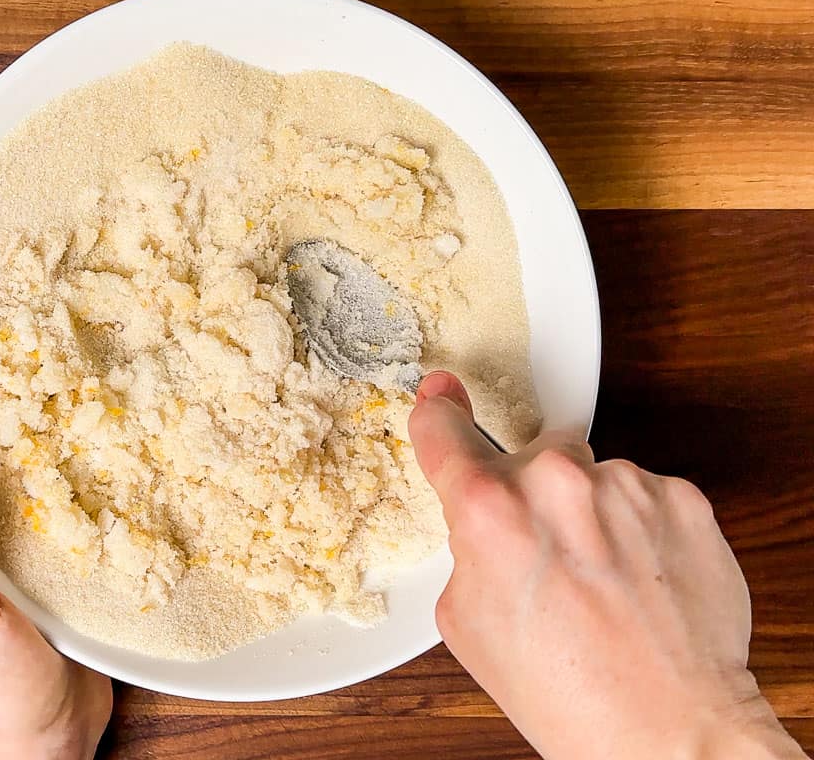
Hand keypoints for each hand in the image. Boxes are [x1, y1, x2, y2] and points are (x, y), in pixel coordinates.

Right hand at [408, 371, 805, 759]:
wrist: (666, 726)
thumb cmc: (565, 691)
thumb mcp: (466, 621)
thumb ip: (467, 547)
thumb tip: (481, 520)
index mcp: (490, 511)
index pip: (446, 433)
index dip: (439, 413)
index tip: (441, 395)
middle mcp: (556, 483)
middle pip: (531, 458)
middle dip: (532, 496)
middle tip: (548, 561)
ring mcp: (626, 486)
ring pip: (592, 476)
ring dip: (590, 512)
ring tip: (602, 581)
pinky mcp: (682, 499)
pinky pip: (645, 494)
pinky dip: (640, 527)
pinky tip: (639, 579)